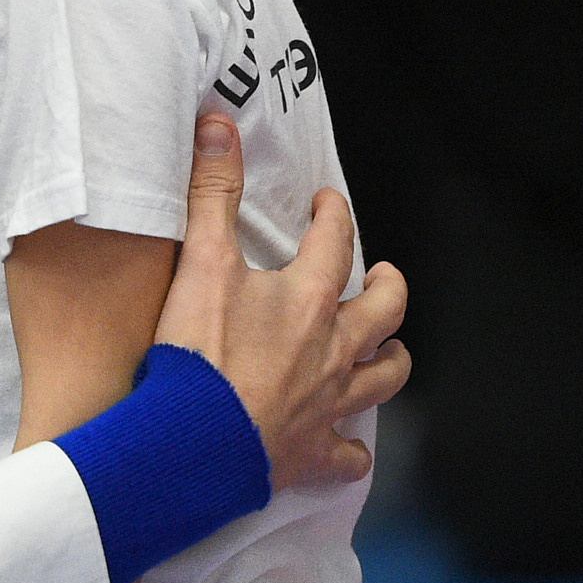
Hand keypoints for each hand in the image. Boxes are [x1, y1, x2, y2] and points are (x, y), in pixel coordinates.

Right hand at [154, 116, 408, 492]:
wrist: (194, 441)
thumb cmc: (199, 354)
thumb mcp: (200, 261)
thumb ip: (212, 193)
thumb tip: (220, 126)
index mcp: (309, 299)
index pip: (335, 241)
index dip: (334, 215)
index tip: (328, 203)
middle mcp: (333, 349)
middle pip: (384, 312)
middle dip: (388, 288)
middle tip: (381, 276)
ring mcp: (329, 402)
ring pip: (383, 378)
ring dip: (388, 360)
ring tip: (386, 349)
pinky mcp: (312, 452)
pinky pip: (347, 456)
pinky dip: (350, 451)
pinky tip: (348, 448)